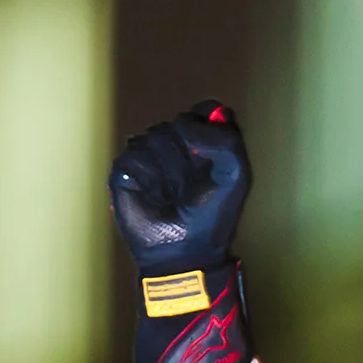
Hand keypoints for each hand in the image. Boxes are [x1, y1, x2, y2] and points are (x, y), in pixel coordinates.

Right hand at [109, 101, 255, 362]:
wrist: (184, 252)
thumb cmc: (212, 216)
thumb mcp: (236, 174)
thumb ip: (226, 139)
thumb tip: (186, 125)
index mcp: (202, 141)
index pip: (204, 109)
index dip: (206, 127)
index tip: (212, 155)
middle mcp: (174, 143)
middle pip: (178, 122)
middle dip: (189, 156)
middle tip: (192, 185)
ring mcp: (148, 155)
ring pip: (154, 136)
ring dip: (169, 170)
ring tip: (172, 194)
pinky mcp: (126, 171)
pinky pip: (134, 157)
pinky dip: (148, 179)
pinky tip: (154, 196)